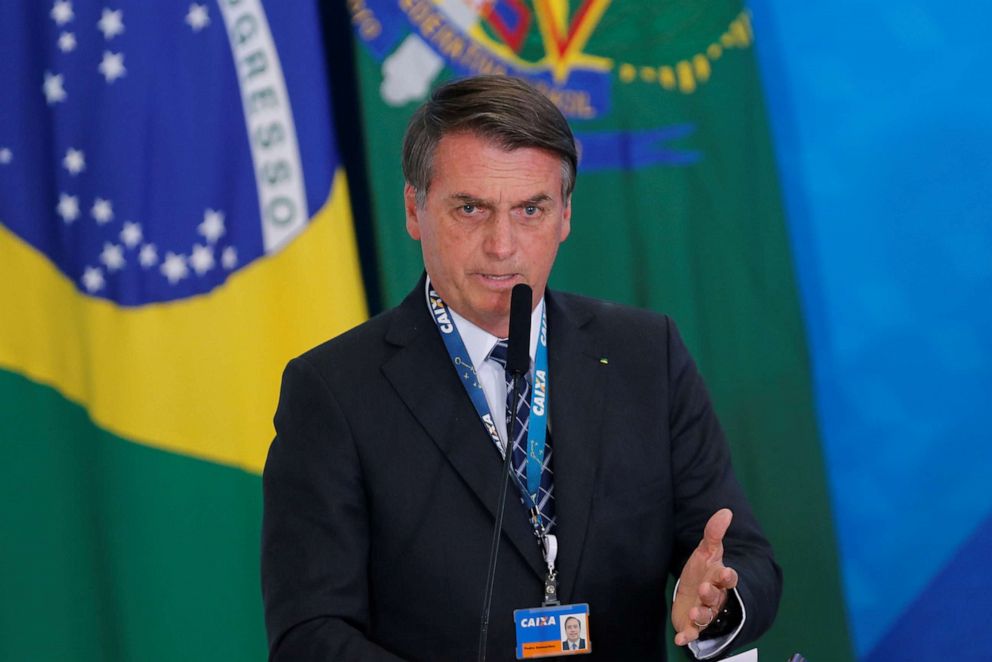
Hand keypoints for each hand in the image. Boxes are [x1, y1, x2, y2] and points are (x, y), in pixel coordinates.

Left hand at [672, 509, 738, 646]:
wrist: (692, 593)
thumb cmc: (702, 572)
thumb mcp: (706, 551)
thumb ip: (714, 533)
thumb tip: (726, 511)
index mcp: (719, 579)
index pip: (728, 578)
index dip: (727, 576)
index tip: (725, 572)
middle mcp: (715, 598)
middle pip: (716, 597)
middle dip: (711, 594)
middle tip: (704, 589)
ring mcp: (705, 612)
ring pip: (706, 616)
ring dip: (702, 615)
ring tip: (695, 612)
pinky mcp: (692, 625)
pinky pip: (692, 633)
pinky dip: (687, 636)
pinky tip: (680, 639)